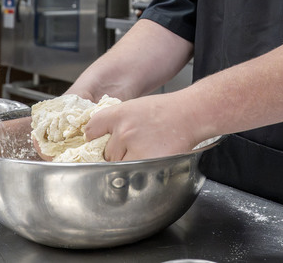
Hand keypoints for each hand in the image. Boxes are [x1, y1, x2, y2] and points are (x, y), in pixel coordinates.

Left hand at [83, 94, 204, 161]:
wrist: (191, 114)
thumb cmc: (167, 111)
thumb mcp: (135, 107)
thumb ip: (117, 122)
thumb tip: (102, 140)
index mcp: (119, 114)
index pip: (92, 129)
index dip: (93, 139)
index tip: (95, 144)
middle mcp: (123, 131)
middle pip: (106, 153)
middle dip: (116, 154)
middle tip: (133, 148)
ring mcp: (135, 147)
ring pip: (119, 166)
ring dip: (128, 164)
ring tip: (145, 153)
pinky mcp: (147, 162)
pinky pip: (133, 174)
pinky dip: (139, 172)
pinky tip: (150, 160)